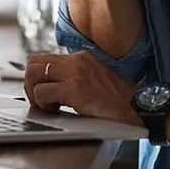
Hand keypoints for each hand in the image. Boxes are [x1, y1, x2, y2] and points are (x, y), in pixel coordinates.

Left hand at [23, 51, 139, 126]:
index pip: (44, 59)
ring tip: (48, 107)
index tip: (39, 91)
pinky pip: (43, 92)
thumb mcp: (96, 80)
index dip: (36, 77)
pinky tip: (56, 111)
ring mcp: (75, 74)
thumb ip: (75, 78)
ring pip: (34, 75)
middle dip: (30, 84)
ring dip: (35, 94)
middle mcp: (76, 61)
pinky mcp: (75, 89)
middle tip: (39, 101)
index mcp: (81, 57)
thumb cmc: (119, 101)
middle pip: (33, 64)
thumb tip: (51, 86)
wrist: (139, 107)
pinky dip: (43, 104)